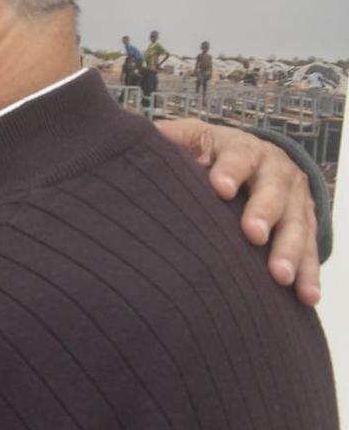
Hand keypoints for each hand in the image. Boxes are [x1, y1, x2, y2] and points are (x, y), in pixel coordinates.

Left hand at [155, 118, 322, 303]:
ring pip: (296, 226)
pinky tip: (306, 297)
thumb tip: (118, 132)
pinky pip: (311, 252)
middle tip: (252, 234)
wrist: (258, 160)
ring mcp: (294, 200)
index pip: (237, 157)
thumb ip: (164, 139)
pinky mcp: (305, 226)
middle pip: (273, 191)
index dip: (229, 170)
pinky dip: (310, 275)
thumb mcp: (189, 139)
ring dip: (290, 251)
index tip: (218, 187)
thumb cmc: (207, 155)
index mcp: (241, 149)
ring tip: (279, 276)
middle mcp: (274, 171)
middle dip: (264, 212)